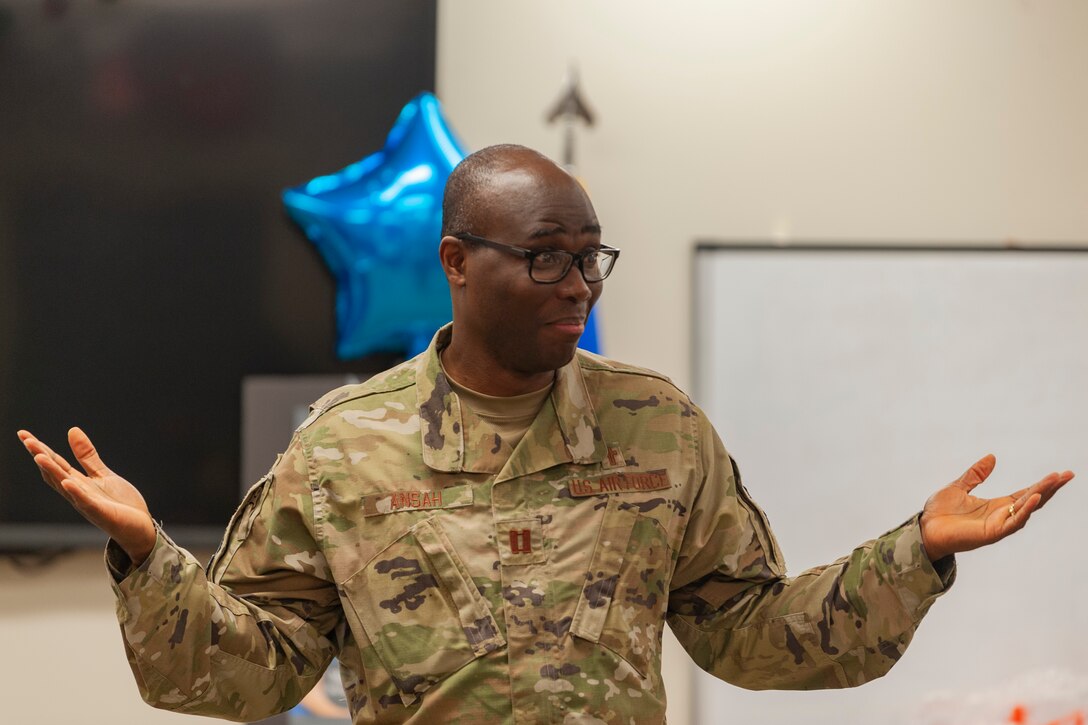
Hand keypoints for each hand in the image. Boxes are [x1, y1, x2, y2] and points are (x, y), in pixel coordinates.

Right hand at [18, 427, 155, 564]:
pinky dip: (76, 492)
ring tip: (38, 456)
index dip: (40, 449)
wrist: (139, 527)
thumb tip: (72, 430)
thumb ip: (86, 456)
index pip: (55, 463)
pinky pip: (85, 501)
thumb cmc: (119, 503)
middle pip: (55, 472)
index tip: (24, 434)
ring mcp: (86, 503)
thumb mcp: (102, 474)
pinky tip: (67, 481)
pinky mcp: (100, 512)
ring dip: (52, 471)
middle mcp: (77, 493)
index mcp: (77, 483)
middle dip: (40, 456)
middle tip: (26, 439)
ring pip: (65, 486)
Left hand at [920, 454, 1073, 560]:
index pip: (1026, 493)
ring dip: (1040, 496)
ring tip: (1054, 481)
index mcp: (996, 506)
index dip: (1042, 484)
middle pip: (1032, 501)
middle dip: (1050, 489)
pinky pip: (1012, 522)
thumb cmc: (939, 513)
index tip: (1060, 474)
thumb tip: (992, 457)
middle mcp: (1001, 516)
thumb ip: (976, 474)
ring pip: (1026, 510)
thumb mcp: (959, 487)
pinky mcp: (991, 533)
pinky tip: (1032, 498)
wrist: (924, 529)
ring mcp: (998, 525)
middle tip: (1067, 475)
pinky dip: (1023, 510)